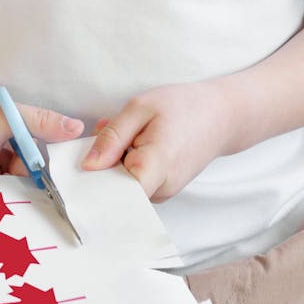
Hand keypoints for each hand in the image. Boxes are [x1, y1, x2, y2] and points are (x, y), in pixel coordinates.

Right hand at [0, 67, 83, 179]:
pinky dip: (13, 152)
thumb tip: (76, 130)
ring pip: (11, 174)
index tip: (58, 182)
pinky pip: (4, 164)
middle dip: (30, 169)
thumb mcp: (5, 115)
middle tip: (41, 151)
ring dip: (22, 158)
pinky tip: (12, 138)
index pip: (13, 199)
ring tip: (16, 138)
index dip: (36, 190)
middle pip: (14, 187)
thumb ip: (42, 123)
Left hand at [81, 80, 234, 200]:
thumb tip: (88, 166)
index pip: (113, 196)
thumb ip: (113, 137)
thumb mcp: (140, 108)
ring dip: (115, 160)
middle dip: (102, 163)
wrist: (222, 116)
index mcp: (155, 168)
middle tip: (104, 131)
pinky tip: (135, 141)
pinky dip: (127, 163)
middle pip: (114, 189)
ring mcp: (164, 192)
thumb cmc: (183, 107)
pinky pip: (135, 182)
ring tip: (127, 132)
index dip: (93, 183)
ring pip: (124, 185)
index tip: (81, 167)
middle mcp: (160, 189)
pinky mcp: (164, 189)